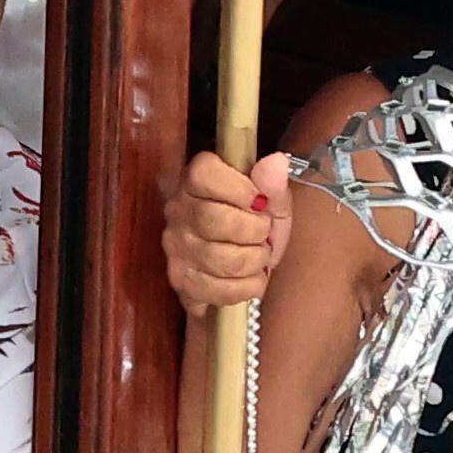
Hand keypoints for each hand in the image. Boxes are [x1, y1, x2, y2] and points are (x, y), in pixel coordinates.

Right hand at [165, 151, 295, 317]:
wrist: (242, 264)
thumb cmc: (254, 224)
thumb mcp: (272, 201)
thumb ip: (273, 184)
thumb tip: (277, 163)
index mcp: (196, 181)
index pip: (204, 173)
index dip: (240, 189)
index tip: (261, 202)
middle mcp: (178, 211)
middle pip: (215, 220)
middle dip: (254, 231)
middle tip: (264, 233)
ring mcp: (176, 248)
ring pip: (220, 259)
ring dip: (254, 261)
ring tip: (259, 257)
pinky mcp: (181, 281)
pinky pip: (217, 290)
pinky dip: (246, 288)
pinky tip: (251, 279)